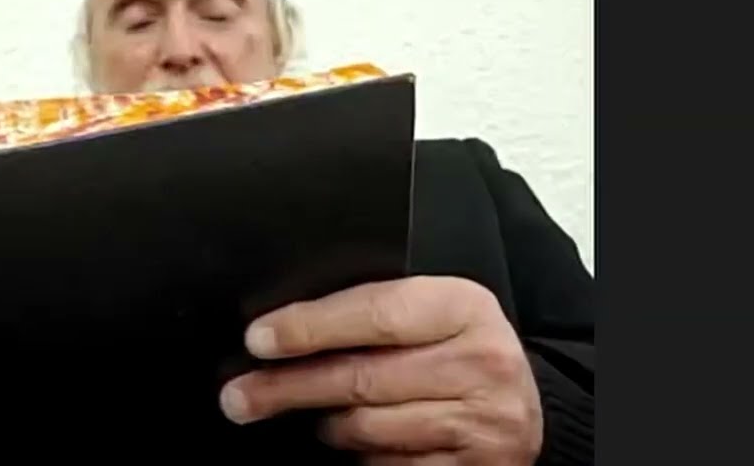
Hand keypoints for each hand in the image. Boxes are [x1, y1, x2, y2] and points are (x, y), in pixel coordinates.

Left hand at [218, 276, 541, 464]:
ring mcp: (482, 423)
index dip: (308, 328)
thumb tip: (282, 331)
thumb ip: (371, 312)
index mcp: (463, 307)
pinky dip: (361, 458)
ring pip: (367, 428)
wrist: (520, 404)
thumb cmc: (456, 350)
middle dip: (287, 388)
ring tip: (312, 418)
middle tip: (238, 396)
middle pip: (360, 377)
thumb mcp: (430, 313)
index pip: (373, 312)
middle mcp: (481, 363)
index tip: (259, 340)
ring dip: (326, 427)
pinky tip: (353, 447)